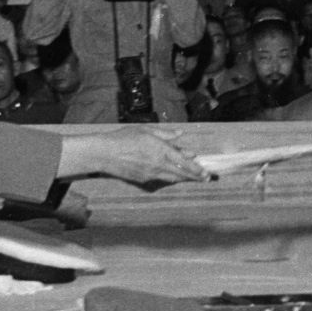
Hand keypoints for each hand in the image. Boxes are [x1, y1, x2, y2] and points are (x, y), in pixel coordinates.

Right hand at [59, 127, 209, 184]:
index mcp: (160, 150)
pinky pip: (160, 179)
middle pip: (181, 173)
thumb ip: (165, 134)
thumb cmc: (124, 138)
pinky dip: (169, 177)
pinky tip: (172, 174)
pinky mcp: (142, 179)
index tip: (206, 173)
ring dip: (183, 177)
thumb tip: (180, 134)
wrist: (105, 153)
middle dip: (195, 176)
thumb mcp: (146, 131)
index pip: (184, 162)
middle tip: (206, 178)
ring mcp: (150, 174)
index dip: (197, 169)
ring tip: (193, 177)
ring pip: (172, 178)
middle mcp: (158, 164)